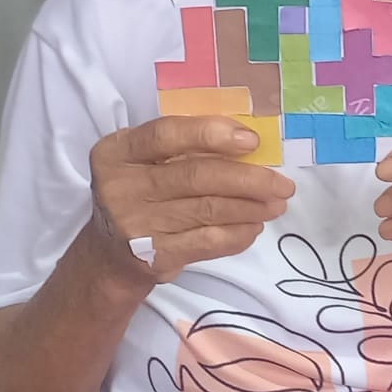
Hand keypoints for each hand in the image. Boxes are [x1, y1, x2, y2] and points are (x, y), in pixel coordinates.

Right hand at [89, 117, 293, 283]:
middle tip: (282, 183)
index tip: (252, 141)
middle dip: (248, 179)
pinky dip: (237, 234)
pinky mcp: (153, 256)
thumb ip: (182, 149)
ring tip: (276, 204)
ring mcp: (135, 225)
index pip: (166, 134)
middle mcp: (120, 187)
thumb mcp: (143, 163)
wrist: (109, 255)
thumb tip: (248, 144)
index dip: (212, 134)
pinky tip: (254, 227)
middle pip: (195, 176)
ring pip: (207, 210)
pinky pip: (207, 242)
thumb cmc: (139, 195)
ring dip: (251, 207)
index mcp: (117, 152)